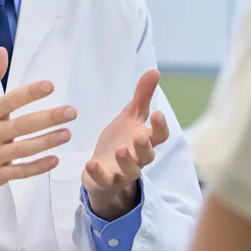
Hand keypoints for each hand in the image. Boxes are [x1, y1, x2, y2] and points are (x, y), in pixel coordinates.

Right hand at [0, 48, 76, 200]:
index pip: (11, 100)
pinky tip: (54, 159)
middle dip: (49, 118)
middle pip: (24, 125)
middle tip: (71, 112)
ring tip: (67, 134)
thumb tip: (2, 52)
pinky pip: (21, 171)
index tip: (50, 86)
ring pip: (26, 149)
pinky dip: (38, 167)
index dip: (30, 93)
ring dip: (48, 141)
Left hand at [81, 69, 168, 220]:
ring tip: (120, 150)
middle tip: (139, 136)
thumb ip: (143, 96)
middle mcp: (137, 157)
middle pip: (147, 156)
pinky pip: (104, 179)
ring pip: (130, 171)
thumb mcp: (131, 116)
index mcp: (145, 139)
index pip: (159, 136)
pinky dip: (98, 173)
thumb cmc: (121, 139)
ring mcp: (122, 171)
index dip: (160, 127)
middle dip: (144, 147)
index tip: (158, 114)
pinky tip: (90, 164)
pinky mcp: (106, 180)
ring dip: (126, 161)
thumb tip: (155, 70)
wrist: (101, 166)